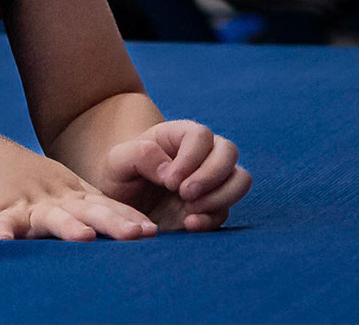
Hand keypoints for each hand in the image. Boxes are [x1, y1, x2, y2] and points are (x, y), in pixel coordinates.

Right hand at [0, 130, 157, 240]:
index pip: (107, 206)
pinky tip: (3, 239)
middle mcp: (56, 199)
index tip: (151, 231)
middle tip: (135, 234)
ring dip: (66, 226)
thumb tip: (140, 230)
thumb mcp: (65, 189)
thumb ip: (95, 208)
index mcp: (74, 195)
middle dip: (112, 222)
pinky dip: (2, 230)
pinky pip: (1, 222)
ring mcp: (28, 203)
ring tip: (83, 237)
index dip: (128, 218)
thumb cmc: (30, 181)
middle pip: (88, 211)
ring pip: (50, 217)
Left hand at [103, 120, 250, 232]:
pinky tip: (189, 223)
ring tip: (189, 209)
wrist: (123, 202)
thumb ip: (140, 155)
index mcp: (178, 135)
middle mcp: (202, 154)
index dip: (191, 157)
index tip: (169, 181)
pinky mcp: (214, 205)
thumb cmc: (120, 173)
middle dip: (211, 175)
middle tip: (185, 194)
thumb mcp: (117, 160)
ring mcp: (212, 180)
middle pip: (229, 152)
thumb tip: (170, 171)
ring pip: (240, 178)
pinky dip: (214, 217)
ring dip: (220, 196)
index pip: (201, 135)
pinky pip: (229, 208)